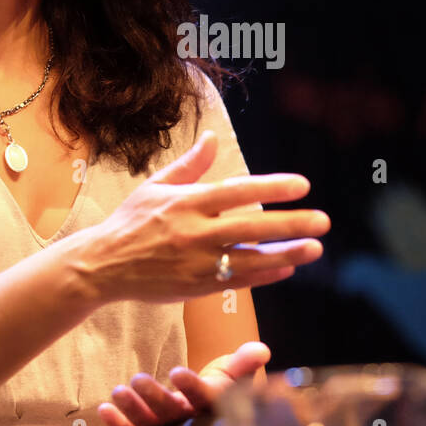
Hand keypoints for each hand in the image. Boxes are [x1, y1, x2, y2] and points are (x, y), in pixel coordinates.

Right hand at [74, 130, 329, 304]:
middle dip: (290, 224)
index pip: (237, 191)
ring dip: (286, 253)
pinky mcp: (195, 287)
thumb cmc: (131, 222)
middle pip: (250, 226)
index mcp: (186, 202)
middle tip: (323, 221)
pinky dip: (263, 275)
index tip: (302, 185)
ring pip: (249, 258)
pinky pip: (236, 281)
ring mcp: (195, 261)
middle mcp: (193, 231)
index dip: (271, 187)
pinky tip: (287, 268)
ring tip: (316, 249)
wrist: (102, 265)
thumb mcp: (155, 186)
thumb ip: (189, 165)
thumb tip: (212, 138)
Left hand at [98, 342, 271, 425]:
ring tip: (117, 390)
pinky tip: (103, 410)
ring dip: (132, 409)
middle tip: (137, 379)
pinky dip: (118, 425)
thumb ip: (244, 362)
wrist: (213, 416)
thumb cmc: (224, 390)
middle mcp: (190, 424)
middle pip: (172, 415)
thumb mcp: (236, 375)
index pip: (203, 399)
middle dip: (154, 397)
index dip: (191, 386)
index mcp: (212, 408)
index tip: (177, 371)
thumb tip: (262, 349)